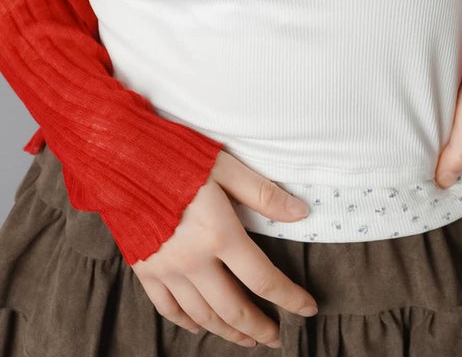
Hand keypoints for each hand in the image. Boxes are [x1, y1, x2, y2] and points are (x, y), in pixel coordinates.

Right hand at [131, 149, 318, 348]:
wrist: (121, 158)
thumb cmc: (178, 157)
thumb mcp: (227, 167)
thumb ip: (264, 194)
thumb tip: (301, 212)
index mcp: (220, 235)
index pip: (263, 279)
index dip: (289, 298)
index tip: (308, 309)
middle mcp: (193, 260)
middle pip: (234, 308)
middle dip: (259, 327)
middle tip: (277, 338)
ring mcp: (166, 269)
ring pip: (203, 315)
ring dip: (228, 331)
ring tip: (247, 338)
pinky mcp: (144, 269)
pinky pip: (168, 308)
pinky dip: (187, 322)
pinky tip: (200, 326)